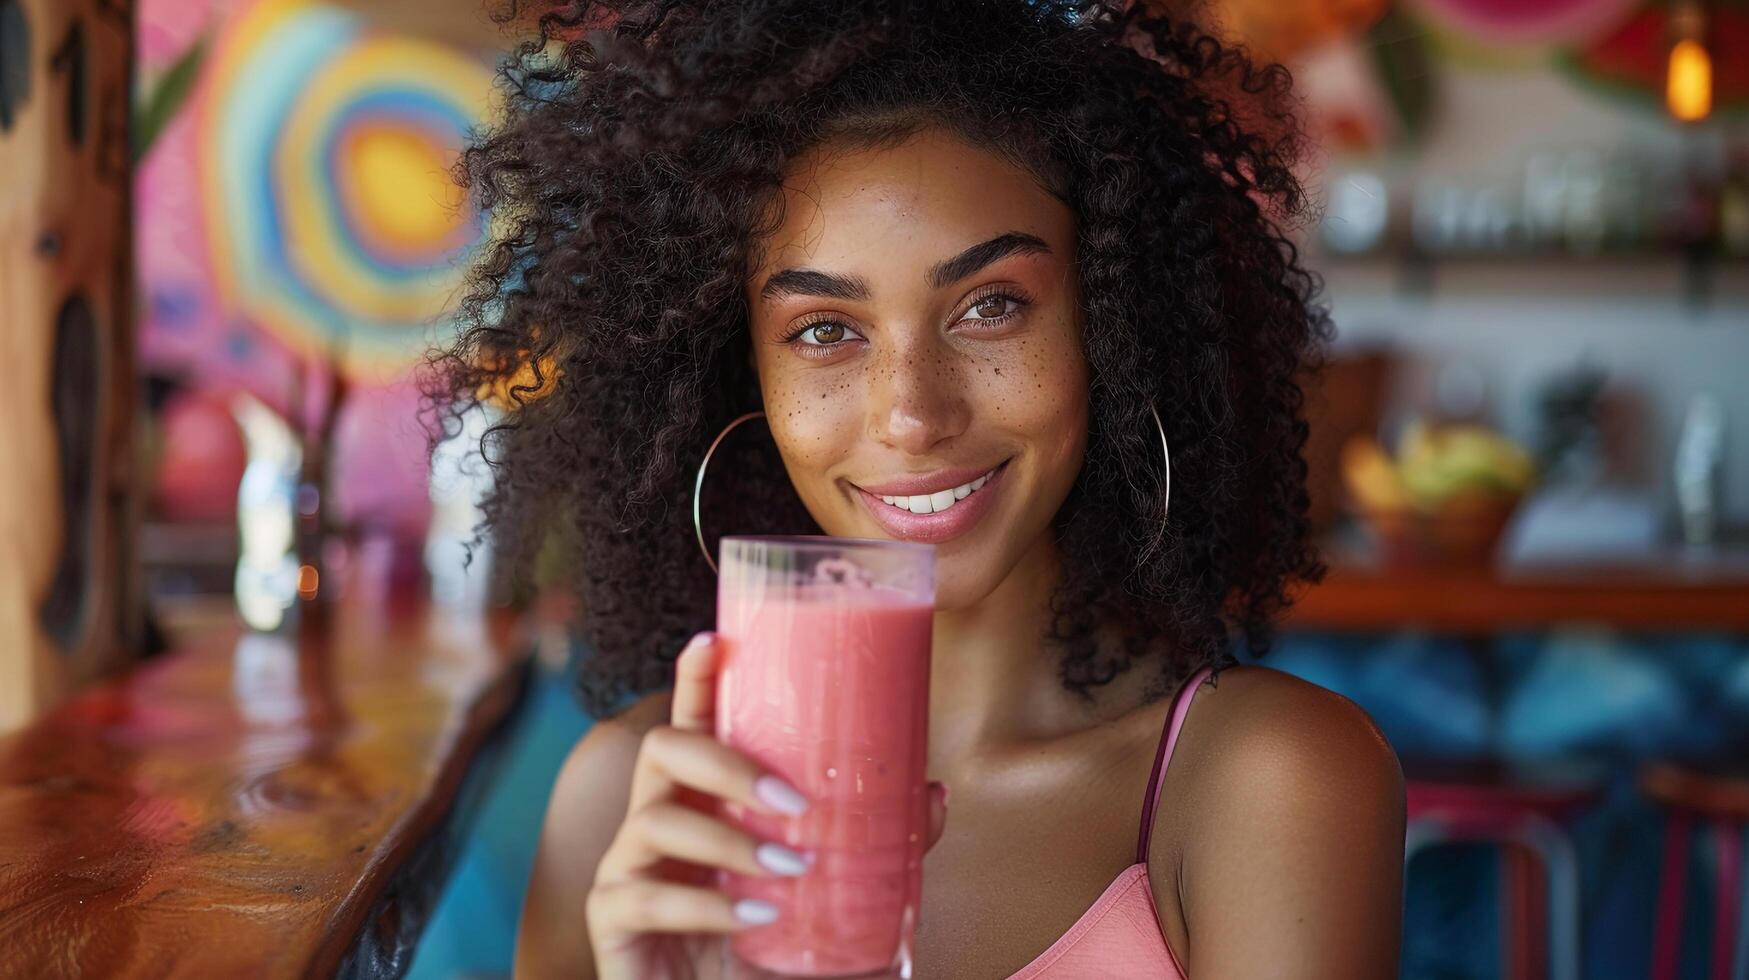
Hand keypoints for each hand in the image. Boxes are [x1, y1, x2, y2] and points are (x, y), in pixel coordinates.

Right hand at [585, 632, 948, 979]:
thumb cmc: (774, 953)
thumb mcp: (833, 896)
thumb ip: (877, 848)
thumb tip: (930, 793)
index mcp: (701, 799)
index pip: (690, 723)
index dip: (694, 678)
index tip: (714, 639)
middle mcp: (656, 821)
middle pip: (663, 750)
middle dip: (726, 761)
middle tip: (794, 799)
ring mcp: (626, 867)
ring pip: (655, 819)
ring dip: (730, 841)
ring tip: (790, 868)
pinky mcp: (612, 919)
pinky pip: (647, 896)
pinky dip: (708, 906)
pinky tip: (755, 920)